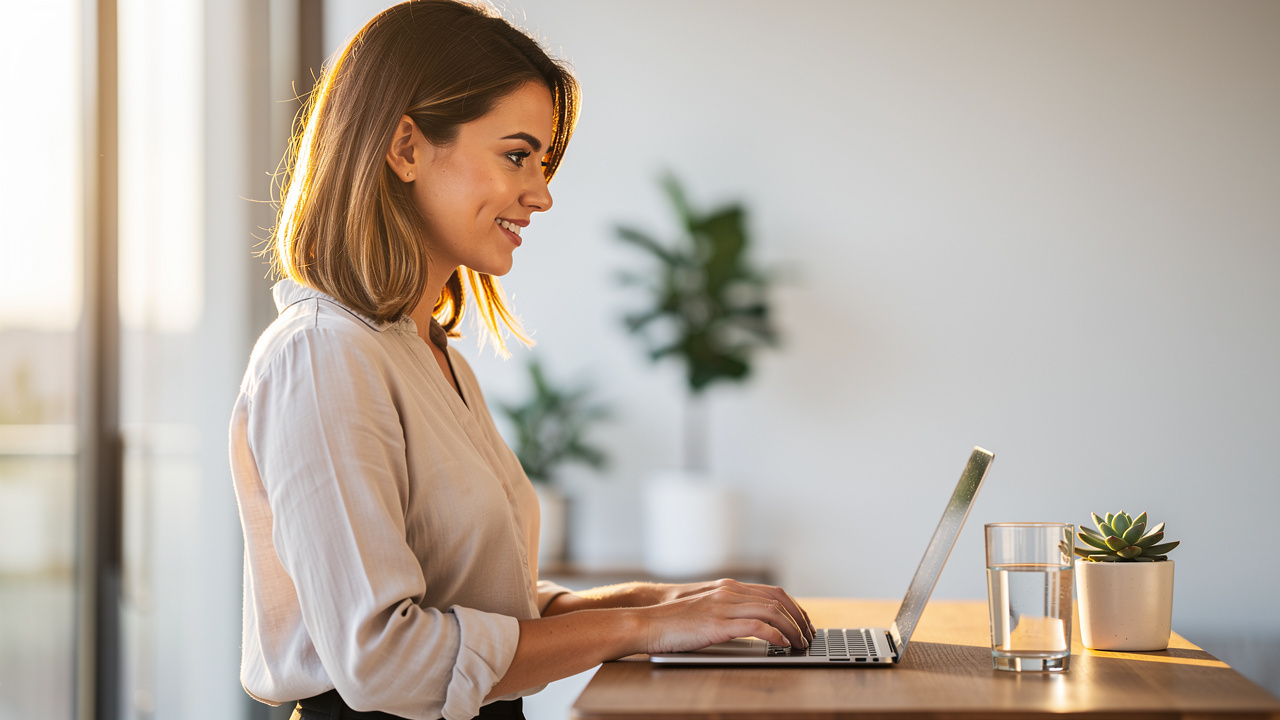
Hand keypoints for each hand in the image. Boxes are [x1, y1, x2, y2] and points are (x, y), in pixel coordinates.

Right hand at [637, 583, 811, 653]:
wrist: (648, 621)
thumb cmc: (674, 620)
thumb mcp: (706, 608)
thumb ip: (728, 610)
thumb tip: (753, 624)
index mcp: (729, 587)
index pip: (773, 592)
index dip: (794, 608)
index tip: (804, 623)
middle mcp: (729, 592)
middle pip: (778, 600)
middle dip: (799, 618)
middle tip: (808, 635)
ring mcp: (723, 606)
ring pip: (772, 611)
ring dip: (791, 628)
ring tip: (799, 643)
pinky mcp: (717, 624)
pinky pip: (756, 627)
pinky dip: (774, 635)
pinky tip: (781, 645)